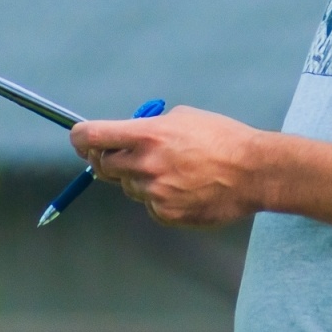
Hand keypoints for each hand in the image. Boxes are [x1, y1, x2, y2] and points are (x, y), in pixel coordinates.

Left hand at [70, 106, 262, 227]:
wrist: (252, 171)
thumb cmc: (222, 138)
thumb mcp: (183, 117)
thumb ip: (150, 127)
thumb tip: (127, 135)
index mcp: (148, 136)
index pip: (93, 137)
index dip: (80, 137)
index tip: (78, 138)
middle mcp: (145, 165)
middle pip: (103, 165)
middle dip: (109, 157)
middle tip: (124, 152)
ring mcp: (154, 193)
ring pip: (128, 185)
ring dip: (139, 176)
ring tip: (172, 169)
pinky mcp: (165, 214)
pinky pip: (148, 204)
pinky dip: (158, 196)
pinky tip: (183, 186)